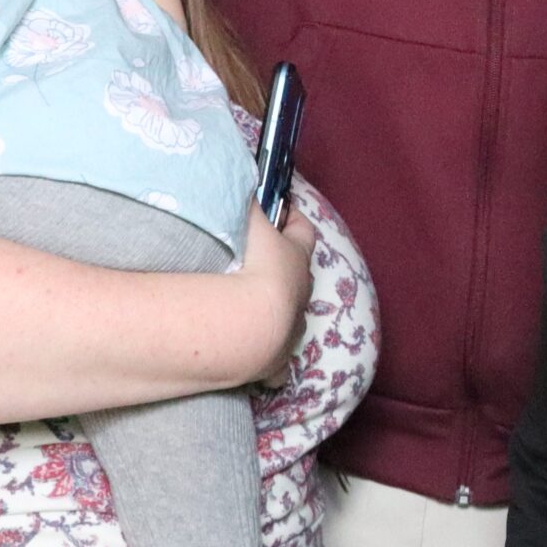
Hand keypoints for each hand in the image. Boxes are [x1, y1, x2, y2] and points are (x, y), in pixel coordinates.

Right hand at [238, 201, 316, 387]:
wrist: (249, 326)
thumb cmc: (255, 269)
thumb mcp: (250, 225)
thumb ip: (247, 203)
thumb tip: (243, 182)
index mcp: (298, 259)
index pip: (304, 232)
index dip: (293, 219)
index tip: (281, 211)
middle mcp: (302, 294)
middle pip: (300, 277)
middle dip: (284, 269)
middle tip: (259, 263)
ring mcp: (293, 330)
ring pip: (293, 319)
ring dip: (277, 313)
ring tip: (249, 311)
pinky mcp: (277, 362)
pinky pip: (277, 364)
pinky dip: (270, 361)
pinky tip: (255, 358)